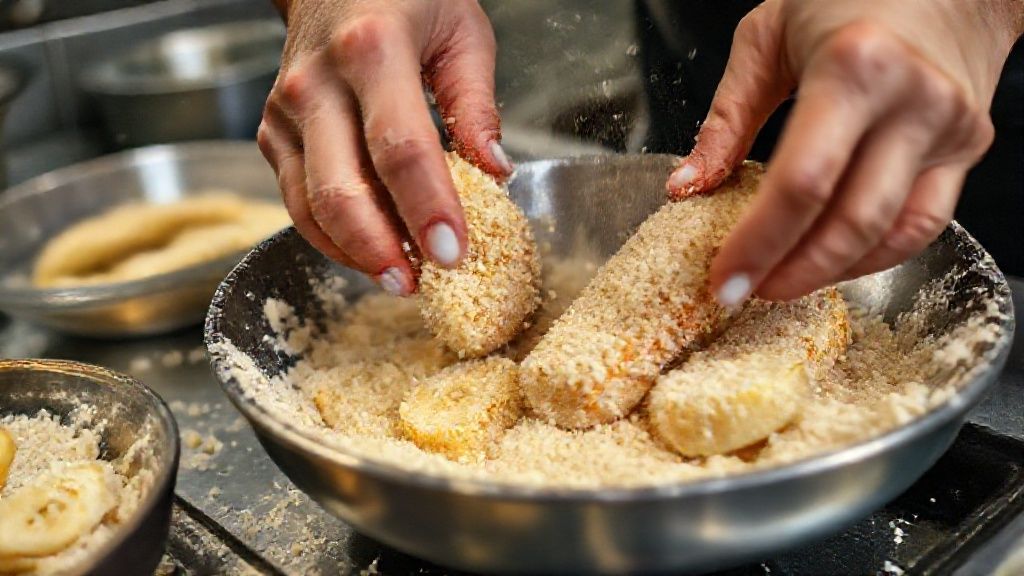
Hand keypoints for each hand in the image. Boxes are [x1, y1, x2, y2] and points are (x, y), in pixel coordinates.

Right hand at [258, 0, 510, 295]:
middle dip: (382, 248)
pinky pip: (297, 201)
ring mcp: (287, 111)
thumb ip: (477, 103)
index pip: (400, 147)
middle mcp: (318, 82)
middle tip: (419, 283)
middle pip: (341, 189)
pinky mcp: (275, 134)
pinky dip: (333, 237)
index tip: (453, 252)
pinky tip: (370, 252)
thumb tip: (495, 171)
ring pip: (310, 206)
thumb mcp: (461, 31)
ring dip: (355, 253)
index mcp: (373, 49)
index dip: (428, 207)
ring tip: (399, 277)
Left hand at [667, 0, 1022, 303]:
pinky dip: (873, 254)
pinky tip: (831, 262)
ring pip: (893, 234)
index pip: (802, 182)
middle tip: (745, 294)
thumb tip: (686, 187)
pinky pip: (923, 223)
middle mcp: (912, 100)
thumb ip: (725, 119)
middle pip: (851, 221)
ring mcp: (948, 128)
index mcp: (855, 66)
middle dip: (791, 273)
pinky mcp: (966, 149)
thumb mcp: (765, 39)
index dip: (759, 243)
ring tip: (781, 283)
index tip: (724, 277)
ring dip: (831, 273)